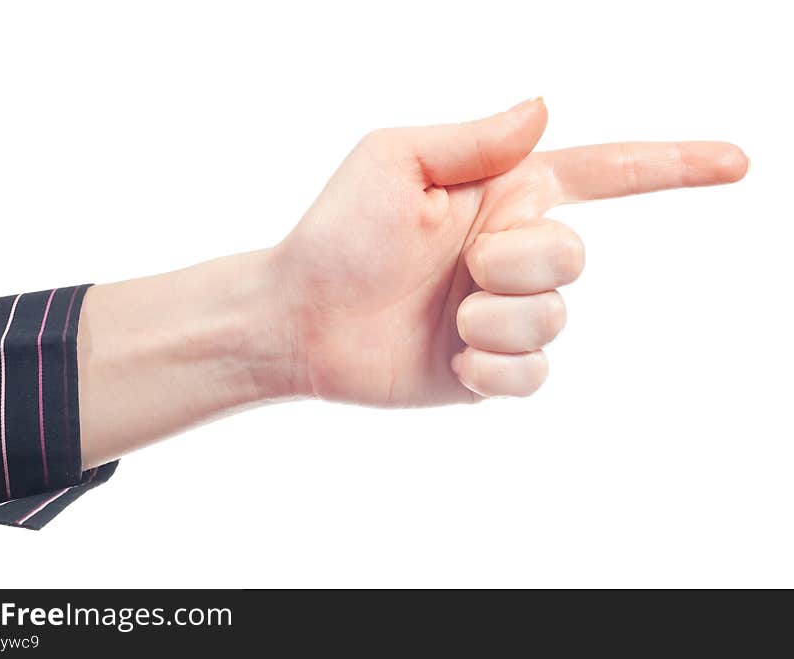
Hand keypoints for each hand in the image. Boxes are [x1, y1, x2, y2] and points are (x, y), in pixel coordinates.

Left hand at [274, 98, 747, 404]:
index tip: (735, 163)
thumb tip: (545, 106)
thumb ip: (474, 137)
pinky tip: (451, 360)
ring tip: (443, 318)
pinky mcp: (488, 368)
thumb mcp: (394, 160)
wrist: (299, 318)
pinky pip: (531, 375)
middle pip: (575, 256)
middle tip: (464, 266)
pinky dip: (492, 369)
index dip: (671, 166)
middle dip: (522, 263)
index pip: (602, 174)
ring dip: (494, 319)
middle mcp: (510, 252)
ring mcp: (501, 313)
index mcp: (500, 196)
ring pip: (552, 319)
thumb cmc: (336, 233)